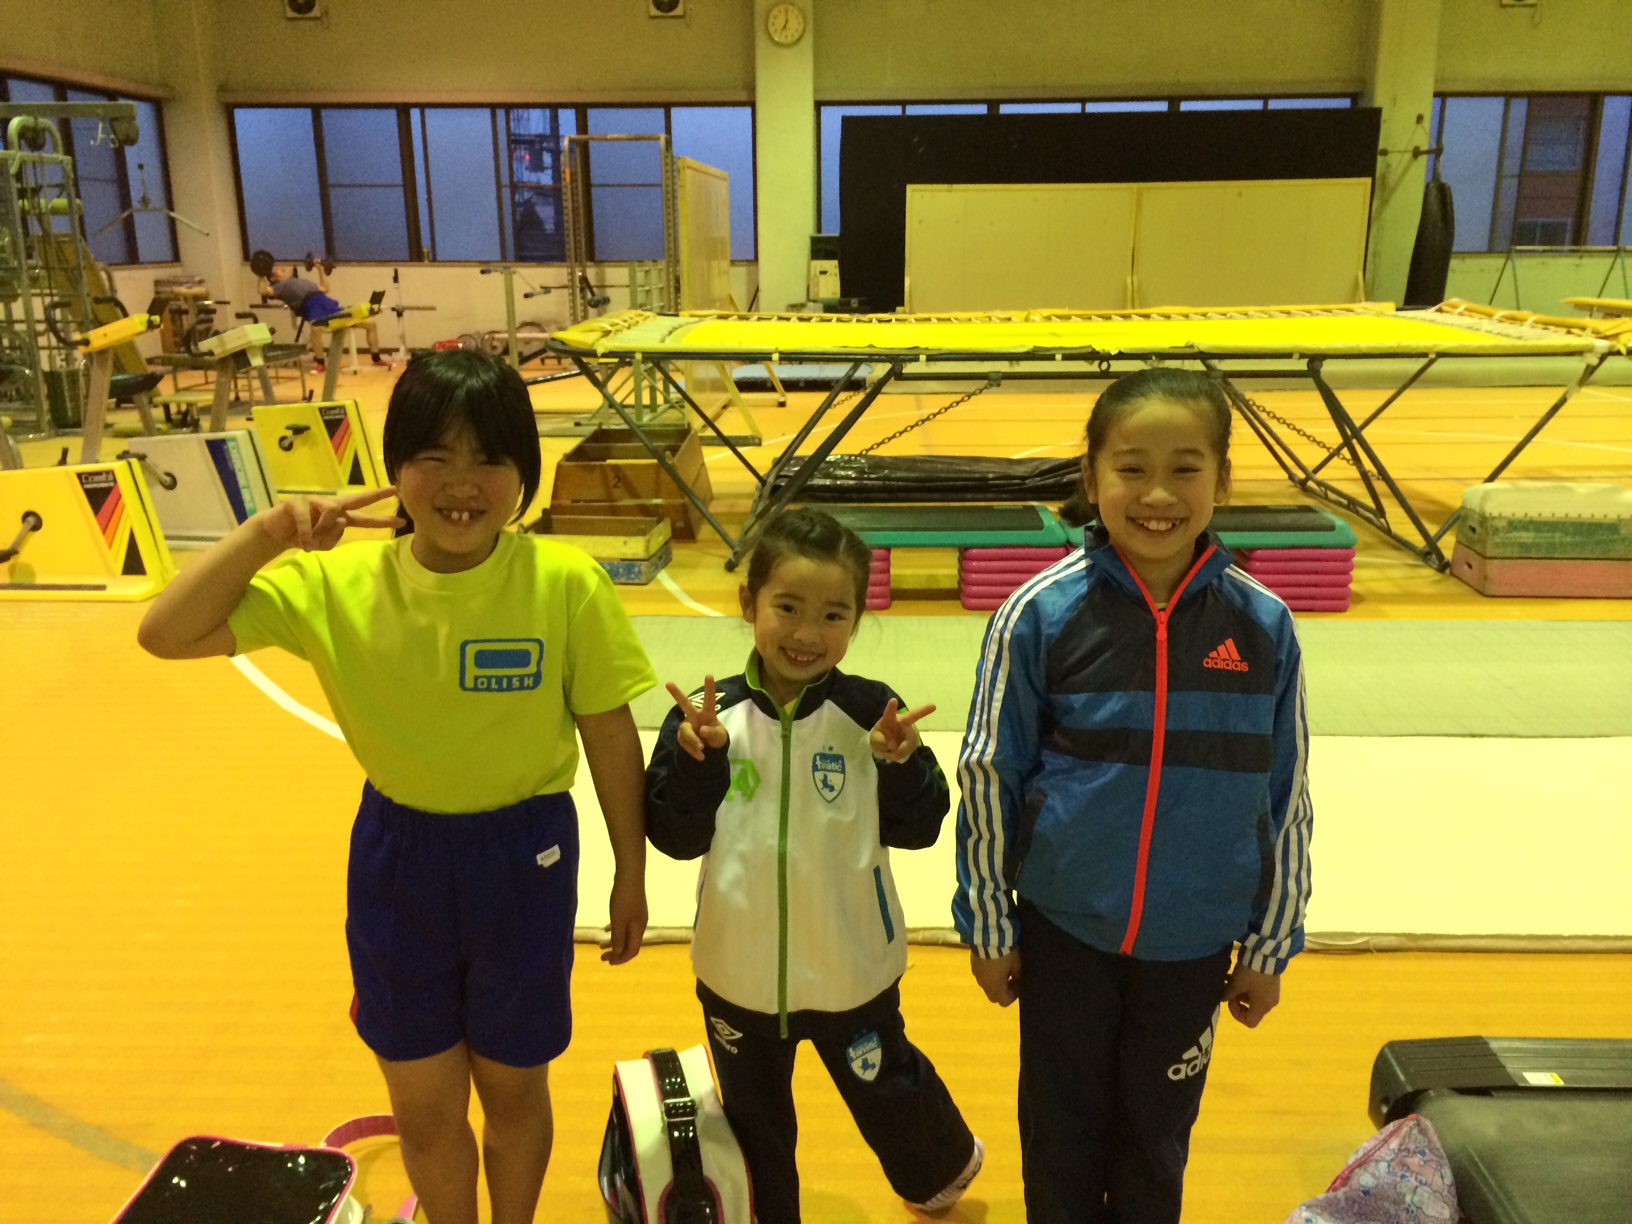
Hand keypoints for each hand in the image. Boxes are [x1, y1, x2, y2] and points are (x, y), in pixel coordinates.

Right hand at [257, 487, 402, 551]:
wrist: (274, 533)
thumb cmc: (301, 537)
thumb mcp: (320, 544)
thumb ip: (333, 537)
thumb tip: (342, 520)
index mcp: (338, 517)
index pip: (364, 518)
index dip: (381, 520)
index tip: (402, 520)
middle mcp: (330, 506)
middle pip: (357, 500)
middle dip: (376, 495)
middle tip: (393, 490)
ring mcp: (314, 501)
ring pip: (333, 514)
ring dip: (322, 531)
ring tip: (310, 542)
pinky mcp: (298, 502)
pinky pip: (308, 521)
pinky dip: (307, 535)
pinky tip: (303, 544)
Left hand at [601, 870, 646, 964]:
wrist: (629, 875)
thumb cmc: (623, 899)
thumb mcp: (618, 920)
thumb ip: (618, 938)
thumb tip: (618, 953)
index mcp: (638, 929)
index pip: (632, 951)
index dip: (621, 959)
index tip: (608, 962)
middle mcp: (640, 924)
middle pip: (630, 944)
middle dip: (616, 952)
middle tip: (602, 957)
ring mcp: (636, 915)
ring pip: (626, 934)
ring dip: (614, 941)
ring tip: (600, 945)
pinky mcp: (631, 907)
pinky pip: (624, 924)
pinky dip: (615, 930)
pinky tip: (606, 929)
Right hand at [666, 675, 728, 761]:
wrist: (709, 749)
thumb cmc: (716, 737)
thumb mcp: (720, 737)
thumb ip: (712, 733)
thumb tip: (702, 730)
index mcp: (707, 714)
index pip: (709, 700)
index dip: (709, 688)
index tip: (709, 675)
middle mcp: (694, 716)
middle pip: (685, 705)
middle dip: (677, 694)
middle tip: (668, 683)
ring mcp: (686, 726)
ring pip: (685, 732)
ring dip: (693, 742)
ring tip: (702, 749)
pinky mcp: (681, 736)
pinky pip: (684, 743)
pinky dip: (693, 751)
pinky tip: (700, 755)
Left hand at [869, 699, 933, 762]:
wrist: (887, 744)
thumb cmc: (880, 737)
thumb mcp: (875, 739)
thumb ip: (880, 741)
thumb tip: (892, 745)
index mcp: (889, 719)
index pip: (890, 712)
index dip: (891, 707)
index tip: (893, 700)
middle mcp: (902, 721)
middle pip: (912, 718)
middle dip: (915, 723)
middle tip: (894, 752)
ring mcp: (910, 730)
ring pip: (910, 740)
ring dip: (900, 751)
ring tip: (891, 754)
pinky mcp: (914, 740)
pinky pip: (911, 749)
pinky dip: (902, 755)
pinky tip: (896, 754)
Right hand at [970, 949, 1020, 1005]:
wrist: (989, 937)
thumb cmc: (1005, 954)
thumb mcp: (1017, 965)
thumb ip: (1017, 976)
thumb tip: (1018, 980)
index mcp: (995, 987)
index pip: (1004, 1002)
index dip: (1013, 996)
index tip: (1019, 986)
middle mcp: (984, 984)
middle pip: (993, 996)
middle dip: (1002, 991)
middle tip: (1010, 980)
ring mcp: (976, 974)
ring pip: (986, 985)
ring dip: (994, 982)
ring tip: (1001, 970)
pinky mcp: (972, 965)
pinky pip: (981, 974)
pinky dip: (988, 973)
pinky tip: (993, 962)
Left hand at [1222, 962, 1280, 1027]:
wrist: (1266, 953)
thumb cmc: (1251, 973)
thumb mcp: (1236, 983)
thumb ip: (1228, 994)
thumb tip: (1223, 999)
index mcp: (1263, 1006)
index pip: (1250, 1022)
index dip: (1237, 1015)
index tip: (1230, 1001)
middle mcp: (1270, 1002)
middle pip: (1251, 1010)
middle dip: (1237, 1000)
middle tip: (1229, 989)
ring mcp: (1272, 992)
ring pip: (1253, 998)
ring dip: (1240, 991)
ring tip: (1229, 979)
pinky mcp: (1271, 982)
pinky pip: (1257, 989)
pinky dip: (1247, 985)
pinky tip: (1236, 974)